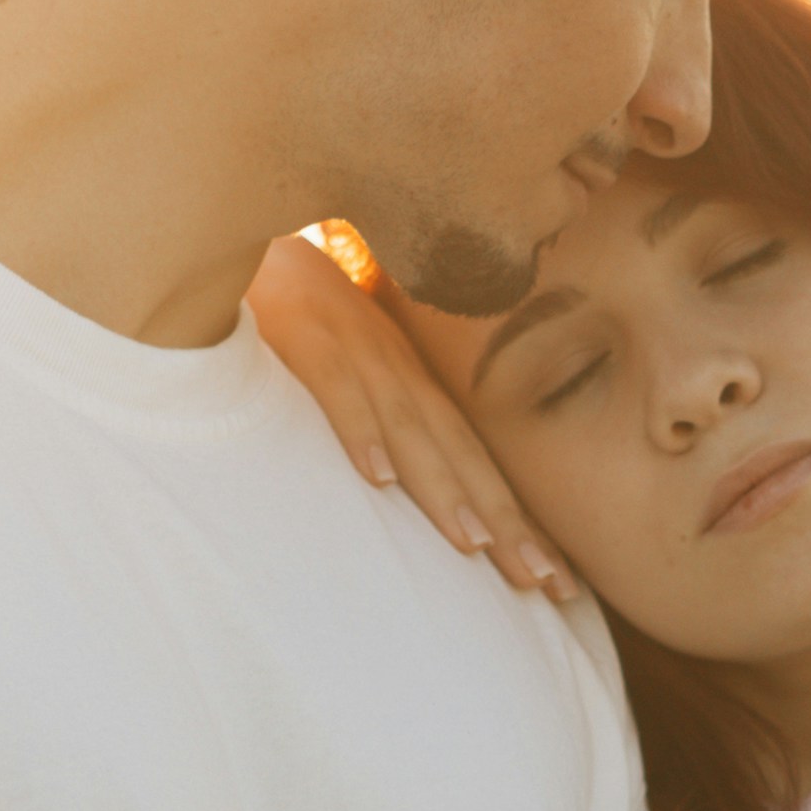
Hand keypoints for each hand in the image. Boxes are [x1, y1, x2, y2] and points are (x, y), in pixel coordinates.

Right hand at [246, 231, 577, 602]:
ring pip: (410, 428)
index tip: (559, 581)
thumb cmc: (296, 306)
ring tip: (476, 546)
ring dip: (444, 487)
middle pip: (461, 454)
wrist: (251, 227)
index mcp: (411, 381)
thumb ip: (378, 414)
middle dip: (505, 522)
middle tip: (546, 584)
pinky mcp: (303, 337)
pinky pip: (335, 390)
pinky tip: (379, 479)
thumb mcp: (350, 360)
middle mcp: (398, 369)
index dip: (516, 519)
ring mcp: (355, 351)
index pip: (475, 460)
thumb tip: (400, 488)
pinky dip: (360, 432)